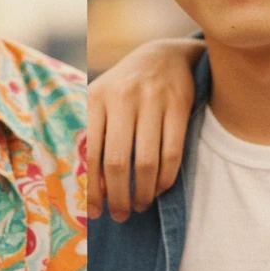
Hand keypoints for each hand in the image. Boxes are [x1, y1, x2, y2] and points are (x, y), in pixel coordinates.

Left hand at [89, 38, 204, 220]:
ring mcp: (152, 100)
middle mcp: (121, 97)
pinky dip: (165, 178)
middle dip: (118, 196)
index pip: (90, 152)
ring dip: (143, 192)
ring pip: (146, 161)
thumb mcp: (101, 100)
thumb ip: (93, 136)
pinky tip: (158, 189)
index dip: (92, 188)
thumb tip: (93, 188)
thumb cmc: (124, 87)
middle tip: (120, 215)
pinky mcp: (179, 105)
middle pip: (118, 161)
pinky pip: (172, 152)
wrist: (163, 55)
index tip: (94, 212)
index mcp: (95, 97)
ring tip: (139, 205)